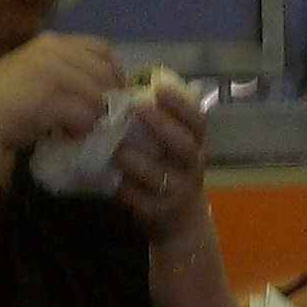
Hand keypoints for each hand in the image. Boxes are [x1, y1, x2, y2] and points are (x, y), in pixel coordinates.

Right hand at [0, 31, 124, 153]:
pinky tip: (69, 135)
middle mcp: (54, 51)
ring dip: (93, 118)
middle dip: (108, 99)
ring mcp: (52, 73)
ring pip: (98, 96)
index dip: (114, 70)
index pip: (100, 48)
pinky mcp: (51, 99)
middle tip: (100, 118)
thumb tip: (96, 88)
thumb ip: (61, 71)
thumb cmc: (2, 101)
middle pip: (104, 73)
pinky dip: (82, 130)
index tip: (114, 91)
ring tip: (79, 129)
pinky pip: (85, 116)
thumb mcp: (31, 71)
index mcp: (51, 42)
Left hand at [113, 82, 208, 244]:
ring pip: (159, 174)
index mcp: (195, 144)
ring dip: (136, 159)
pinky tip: (110, 178)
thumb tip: (125, 90)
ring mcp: (177, 191)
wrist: (180, 219)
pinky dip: (124, 188)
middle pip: (183, 144)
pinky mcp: (159, 212)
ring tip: (115, 148)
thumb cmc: (169, 169)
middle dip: (161, 125)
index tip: (160, 87)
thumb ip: (158, 123)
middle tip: (137, 107)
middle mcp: (192, 166)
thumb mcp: (171, 146)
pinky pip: (140, 199)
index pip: (196, 121)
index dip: (181, 105)